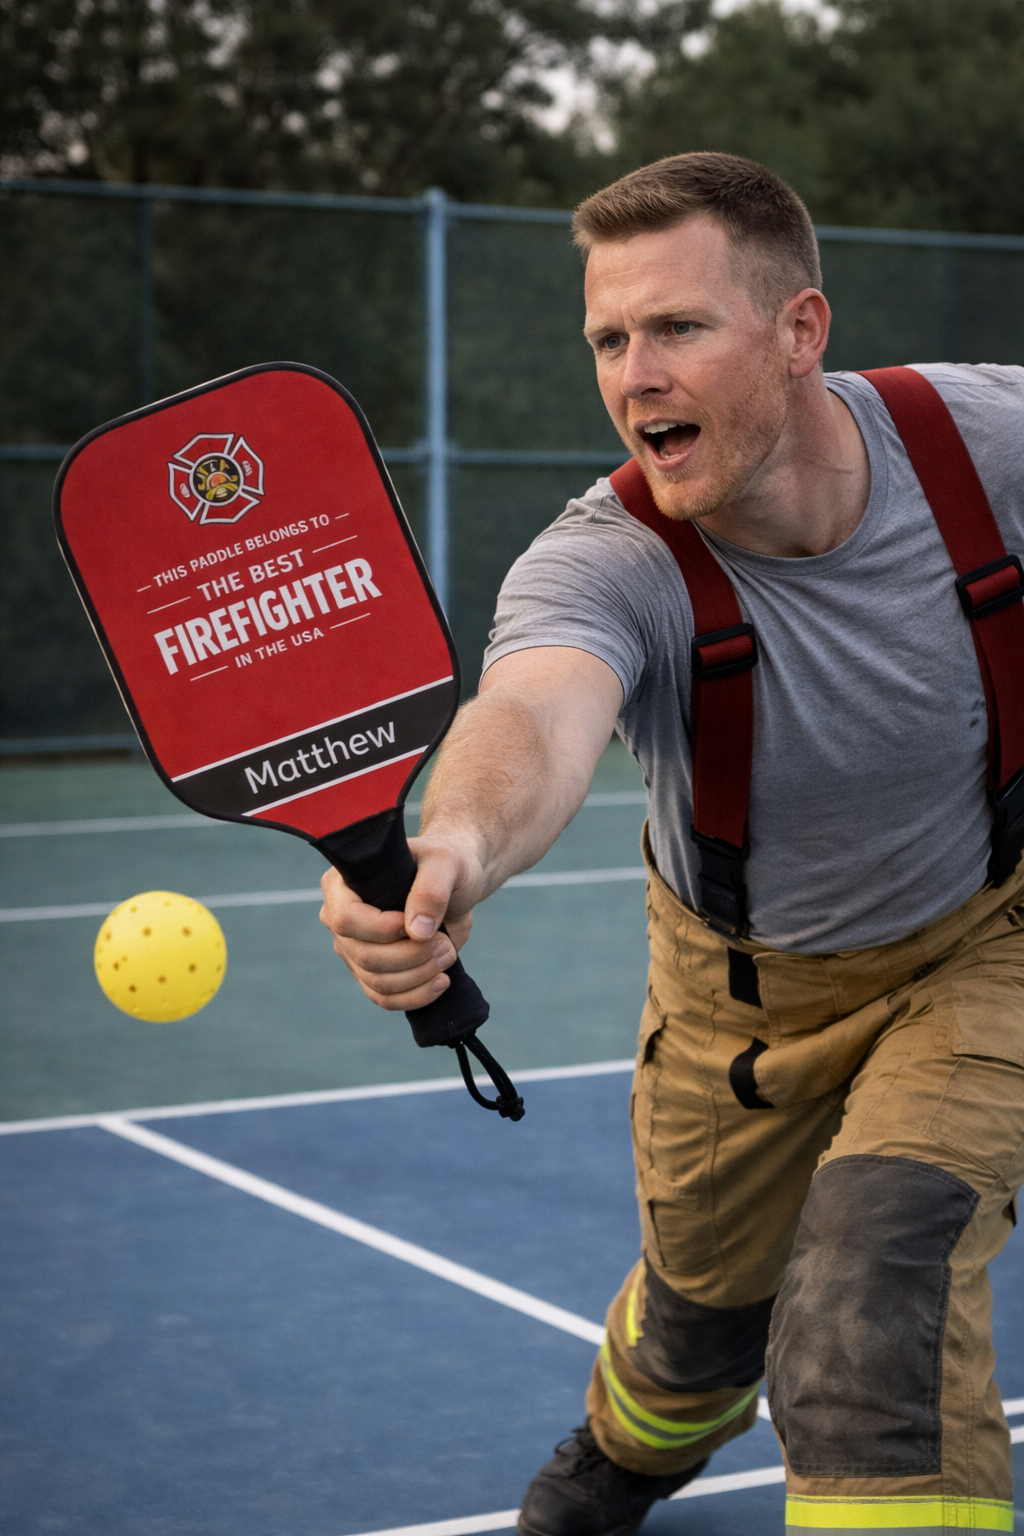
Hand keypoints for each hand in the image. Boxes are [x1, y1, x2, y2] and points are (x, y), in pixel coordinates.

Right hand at [319, 835, 477, 1010]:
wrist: (456, 887)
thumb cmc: (445, 866)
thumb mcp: (445, 863)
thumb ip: (431, 890)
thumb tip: (416, 931)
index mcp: (343, 885)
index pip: (346, 918)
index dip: (382, 929)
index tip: (418, 925)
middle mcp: (340, 920)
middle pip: (365, 956)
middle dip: (412, 956)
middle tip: (445, 943)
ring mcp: (354, 950)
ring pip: (377, 982)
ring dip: (419, 975)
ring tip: (448, 953)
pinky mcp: (372, 973)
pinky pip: (385, 998)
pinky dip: (416, 995)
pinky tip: (441, 980)